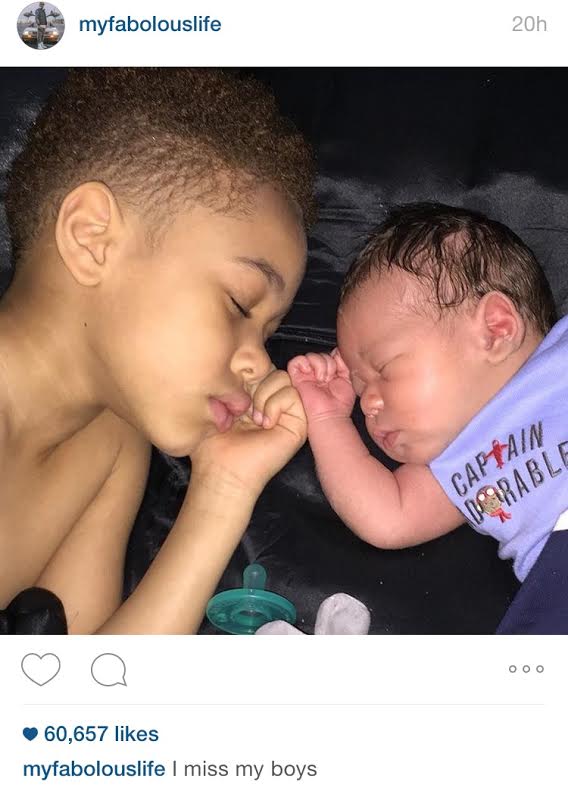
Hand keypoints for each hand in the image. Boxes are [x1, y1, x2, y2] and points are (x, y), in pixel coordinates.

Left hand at [191, 369, 306, 496]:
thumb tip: (245, 364)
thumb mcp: (219, 402)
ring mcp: (287, 412)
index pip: (259, 366)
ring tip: (253, 419)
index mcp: (254, 396)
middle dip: (253, 383)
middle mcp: (272, 402)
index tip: (231, 395)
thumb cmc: (214, 443)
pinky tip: (263, 423)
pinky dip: (275, 404)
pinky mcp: (299, 423)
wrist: (222, 470)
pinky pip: (292, 394)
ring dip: (263, 395)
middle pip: (272, 368)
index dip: (244, 373)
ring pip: (283, 377)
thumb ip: (234, 380)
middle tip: (242, 409)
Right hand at [288, 348, 355, 422]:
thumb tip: (337, 350)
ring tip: (323, 379)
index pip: (329, 354)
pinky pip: (296, 361)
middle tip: (330, 379)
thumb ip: (343, 363)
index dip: (335, 358)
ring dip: (321, 366)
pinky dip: (305, 364)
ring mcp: (306, 374)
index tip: (339, 370)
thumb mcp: (347, 378)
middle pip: (321, 353)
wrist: (331, 415)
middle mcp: (316, 372)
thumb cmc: (339, 403)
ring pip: (311, 355)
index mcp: (327, 372)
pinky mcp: (296, 377)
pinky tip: (314, 376)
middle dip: (329, 364)